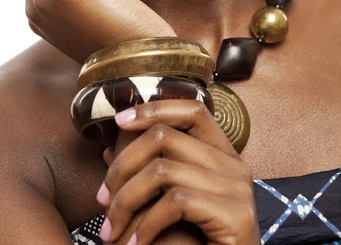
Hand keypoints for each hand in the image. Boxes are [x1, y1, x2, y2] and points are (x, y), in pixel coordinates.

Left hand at [97, 100, 259, 244]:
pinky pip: (176, 202)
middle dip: (123, 166)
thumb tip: (108, 151)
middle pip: (166, 136)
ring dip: (125, 201)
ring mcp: (238, 189)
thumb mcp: (169, 203)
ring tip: (110, 230)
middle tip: (102, 198)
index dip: (154, 109)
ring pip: (163, 170)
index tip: (119, 121)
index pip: (192, 109)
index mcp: (223, 155)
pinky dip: (145, 226)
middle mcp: (235, 165)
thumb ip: (146, 175)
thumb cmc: (195, 244)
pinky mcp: (237, 216)